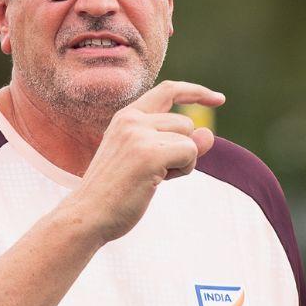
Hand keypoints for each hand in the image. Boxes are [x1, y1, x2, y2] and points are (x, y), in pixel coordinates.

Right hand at [67, 80, 224, 242]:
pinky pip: (190, 153)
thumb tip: (210, 135)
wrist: (88, 215)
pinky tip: (157, 183)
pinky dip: (184, 170)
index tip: (218, 100)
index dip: (195, 92)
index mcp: (126, 118)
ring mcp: (139, 135)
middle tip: (154, 173)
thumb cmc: (115, 194)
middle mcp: (131, 120)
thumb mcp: (148, 162)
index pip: (168, 91)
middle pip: (186, 123)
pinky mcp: (149, 154)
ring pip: (190, 139)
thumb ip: (177, 145)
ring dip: (183, 163)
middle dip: (182, 150)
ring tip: (151, 178)